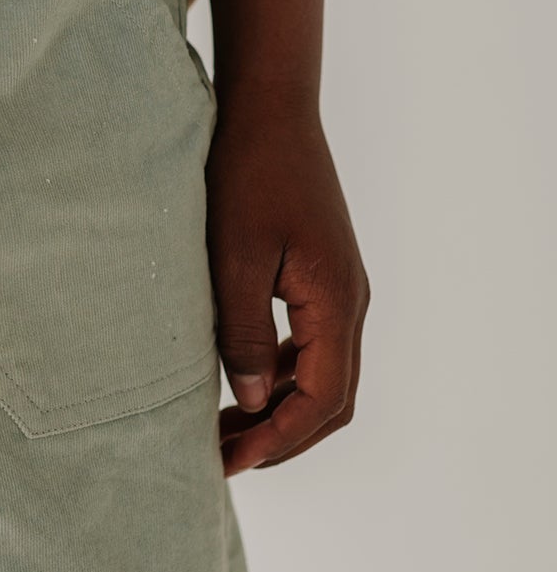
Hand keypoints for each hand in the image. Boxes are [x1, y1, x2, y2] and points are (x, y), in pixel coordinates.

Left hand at [206, 94, 368, 476]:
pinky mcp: (320, 277)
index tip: (228, 462)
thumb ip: (242, 334)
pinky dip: (277, 377)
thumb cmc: (245, 174)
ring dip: (279, 410)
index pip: (320, 400)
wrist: (269, 109)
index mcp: (334, 302)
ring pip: (322, 376)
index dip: (276, 440)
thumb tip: (253, 403)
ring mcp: (338, 289)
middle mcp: (349, 302)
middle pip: (331, 400)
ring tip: (223, 431)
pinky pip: (309, 347)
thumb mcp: (233, 259)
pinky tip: (235, 383)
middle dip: (281, 437)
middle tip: (222, 459)